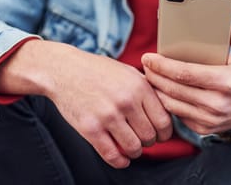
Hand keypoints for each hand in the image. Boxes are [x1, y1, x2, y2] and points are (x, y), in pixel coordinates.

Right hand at [0, 40, 172, 167]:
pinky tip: (121, 158)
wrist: (64, 69)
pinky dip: (120, 161)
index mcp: (140, 87)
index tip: (161, 135)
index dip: (165, 133)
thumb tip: (166, 109)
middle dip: (150, 142)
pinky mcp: (90, 128)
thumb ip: (147, 89)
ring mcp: (108, 115)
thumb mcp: (128, 72)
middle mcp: (126, 101)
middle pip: (150, 136)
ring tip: (132, 147)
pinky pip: (111, 155)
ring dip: (136, 152)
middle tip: (145, 140)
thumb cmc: (98, 70)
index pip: (164, 120)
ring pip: (134, 147)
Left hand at [142, 24, 230, 134]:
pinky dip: (164, 101)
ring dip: (156, 89)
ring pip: (171, 104)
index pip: (186, 73)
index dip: (164, 66)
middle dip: (155, 75)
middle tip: (145, 63)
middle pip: (174, 89)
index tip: (149, 57)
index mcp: (225, 82)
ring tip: (149, 75)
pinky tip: (159, 90)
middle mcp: (216, 104)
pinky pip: (176, 114)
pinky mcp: (201, 128)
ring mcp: (208, 119)